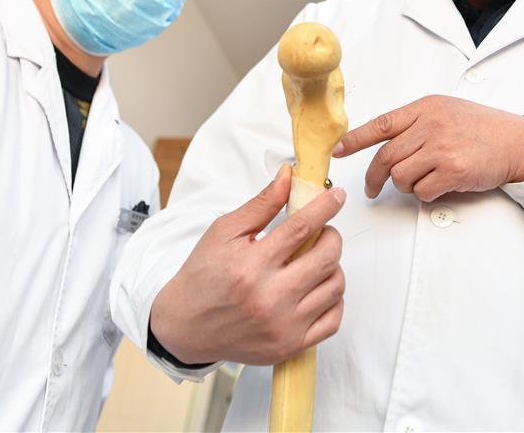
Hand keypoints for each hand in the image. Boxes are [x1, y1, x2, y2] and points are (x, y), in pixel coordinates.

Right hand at [149, 165, 346, 365]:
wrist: (185, 327)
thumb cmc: (203, 276)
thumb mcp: (224, 232)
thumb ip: (261, 204)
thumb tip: (290, 176)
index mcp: (251, 265)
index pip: (302, 228)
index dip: (324, 207)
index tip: (337, 196)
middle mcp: (269, 298)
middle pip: (326, 257)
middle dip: (332, 237)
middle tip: (322, 232)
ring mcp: (282, 326)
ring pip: (335, 287)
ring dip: (333, 266)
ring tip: (315, 260)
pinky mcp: (289, 346)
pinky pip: (333, 319)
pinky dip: (334, 299)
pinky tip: (318, 287)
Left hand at [333, 95, 523, 201]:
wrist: (517, 141)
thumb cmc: (484, 128)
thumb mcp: (447, 111)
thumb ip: (418, 123)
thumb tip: (387, 146)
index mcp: (426, 108)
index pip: (381, 124)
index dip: (355, 139)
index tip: (338, 151)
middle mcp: (431, 125)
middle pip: (386, 157)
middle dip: (373, 177)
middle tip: (371, 189)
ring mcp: (441, 148)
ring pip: (400, 177)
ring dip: (404, 187)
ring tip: (420, 183)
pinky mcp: (452, 170)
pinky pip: (421, 191)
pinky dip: (424, 195)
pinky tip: (438, 186)